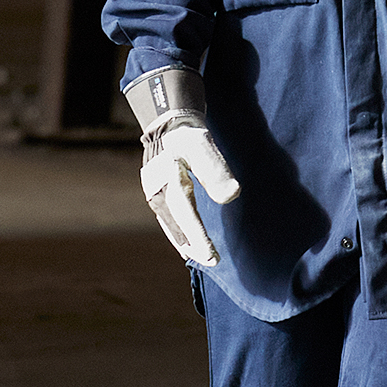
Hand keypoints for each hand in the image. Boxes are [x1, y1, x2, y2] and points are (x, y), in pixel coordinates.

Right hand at [140, 118, 240, 264]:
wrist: (168, 125)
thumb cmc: (188, 136)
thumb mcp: (203, 146)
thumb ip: (216, 170)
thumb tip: (232, 196)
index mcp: (168, 180)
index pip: (186, 214)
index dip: (199, 237)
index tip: (212, 255)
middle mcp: (157, 192)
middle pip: (176, 226)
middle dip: (194, 246)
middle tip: (213, 261)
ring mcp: (154, 195)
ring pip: (170, 226)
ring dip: (186, 243)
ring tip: (201, 258)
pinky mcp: (157, 196)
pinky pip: (167, 221)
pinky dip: (177, 235)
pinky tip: (186, 246)